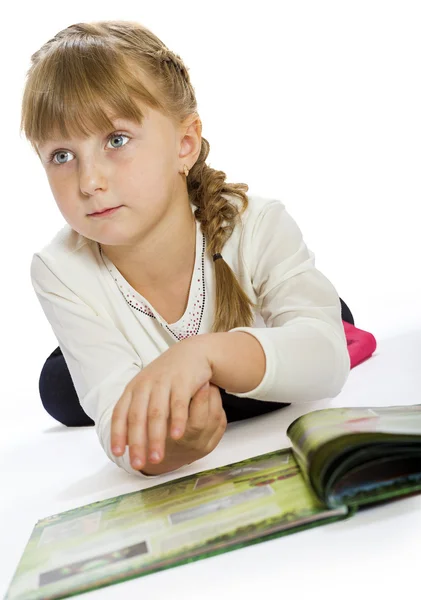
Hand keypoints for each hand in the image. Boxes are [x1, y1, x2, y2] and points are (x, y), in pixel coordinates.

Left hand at [110, 336, 212, 470]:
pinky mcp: (183, 381)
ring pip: (157, 414)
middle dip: (137, 443)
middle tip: (137, 464)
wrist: (191, 352)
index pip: (121, 413)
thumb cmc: (167, 377)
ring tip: (157, 459)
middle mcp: (146, 384)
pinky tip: (177, 437)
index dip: (118, 433)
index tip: (118, 454)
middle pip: (137, 417)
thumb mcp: (147, 390)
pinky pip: (178, 404)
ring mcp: (164, 382)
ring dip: (156, 438)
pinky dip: (177, 421)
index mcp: (134, 388)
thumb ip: (135, 412)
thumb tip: (123, 442)